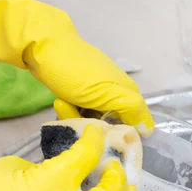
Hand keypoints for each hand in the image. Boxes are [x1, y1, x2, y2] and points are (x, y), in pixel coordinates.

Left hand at [0, 0, 154, 135]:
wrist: (43, 46)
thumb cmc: (77, 72)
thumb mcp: (109, 93)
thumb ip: (132, 109)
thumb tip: (149, 130)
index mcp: (128, 91)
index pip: (136, 122)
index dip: (124, 134)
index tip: (109, 143)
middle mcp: (116, 91)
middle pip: (112, 122)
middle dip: (97, 129)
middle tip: (82, 129)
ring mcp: (97, 89)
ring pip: (93, 118)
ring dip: (80, 120)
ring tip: (66, 111)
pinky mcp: (79, 89)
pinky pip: (79, 109)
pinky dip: (70, 110)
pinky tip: (61, 104)